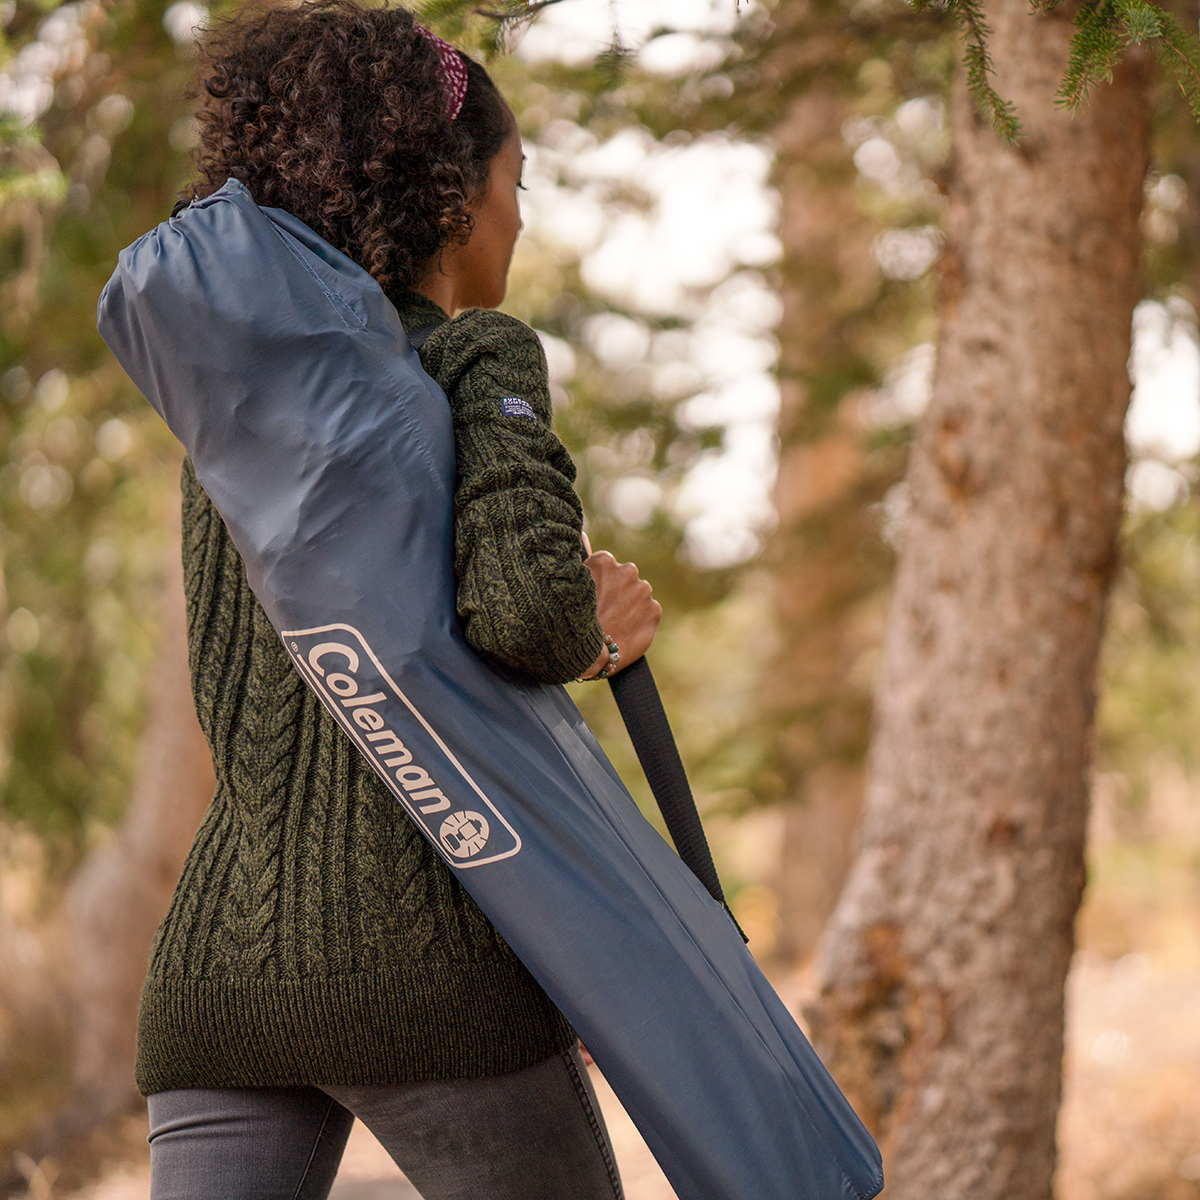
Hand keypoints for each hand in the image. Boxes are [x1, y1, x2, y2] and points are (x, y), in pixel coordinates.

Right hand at [579, 543, 661, 679]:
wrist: (589, 656)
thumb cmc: (572, 619)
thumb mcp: (571, 585)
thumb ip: (581, 558)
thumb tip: (582, 533)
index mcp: (605, 562)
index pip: (606, 567)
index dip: (599, 586)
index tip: (593, 599)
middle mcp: (627, 570)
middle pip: (624, 579)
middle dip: (618, 593)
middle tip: (603, 614)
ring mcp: (643, 590)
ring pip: (638, 595)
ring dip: (630, 606)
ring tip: (614, 624)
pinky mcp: (655, 609)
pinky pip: (648, 612)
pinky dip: (640, 620)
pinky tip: (625, 631)